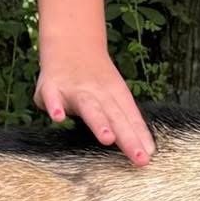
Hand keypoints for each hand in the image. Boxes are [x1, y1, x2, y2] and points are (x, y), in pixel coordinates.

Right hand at [33, 44, 154, 165]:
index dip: (139, 138)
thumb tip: (148, 151)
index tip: (146, 159)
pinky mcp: (51, 87)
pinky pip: (52, 97)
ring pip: (89, 107)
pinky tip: (58, 118)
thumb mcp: (116, 95)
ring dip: (99, 122)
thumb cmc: (97, 78)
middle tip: (139, 157)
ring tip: (108, 139)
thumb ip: (129, 123)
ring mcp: (75, 89)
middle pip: (115, 116)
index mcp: (116, 95)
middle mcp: (98, 93)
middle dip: (127, 137)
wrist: (71, 42)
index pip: (130, 118)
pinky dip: (54, 105)